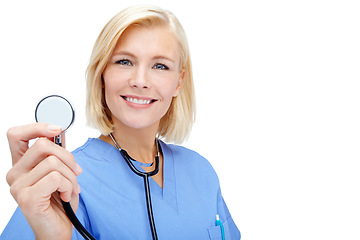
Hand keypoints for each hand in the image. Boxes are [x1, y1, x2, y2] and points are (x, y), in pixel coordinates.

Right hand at [6, 123, 81, 239]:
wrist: (58, 230)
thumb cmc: (59, 202)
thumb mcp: (61, 172)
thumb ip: (57, 153)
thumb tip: (60, 131)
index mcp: (21, 165)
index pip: (16, 135)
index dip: (37, 127)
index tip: (57, 129)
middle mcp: (14, 174)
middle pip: (43, 145)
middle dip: (68, 157)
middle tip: (75, 172)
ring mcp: (18, 186)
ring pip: (53, 162)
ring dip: (71, 176)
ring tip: (70, 188)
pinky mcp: (27, 198)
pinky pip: (55, 178)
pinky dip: (68, 186)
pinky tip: (64, 196)